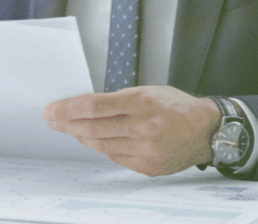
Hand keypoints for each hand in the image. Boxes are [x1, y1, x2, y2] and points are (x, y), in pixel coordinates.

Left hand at [43, 85, 220, 176]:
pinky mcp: (148, 167)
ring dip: (81, 136)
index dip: (68, 109)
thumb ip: (119, 99)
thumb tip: (88, 107)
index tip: (52, 110)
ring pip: (101, 145)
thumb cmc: (176, 105)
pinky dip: (102, 147)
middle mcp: (143, 127)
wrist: (205, 130)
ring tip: (70, 129)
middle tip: (52, 120)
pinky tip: (94, 140)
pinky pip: (116, 157)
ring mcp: (145, 150)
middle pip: (92, 128)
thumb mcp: (148, 90)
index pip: (94, 106)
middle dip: (67, 124)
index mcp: (141, 102)